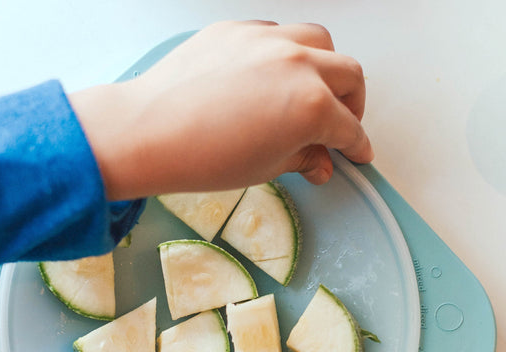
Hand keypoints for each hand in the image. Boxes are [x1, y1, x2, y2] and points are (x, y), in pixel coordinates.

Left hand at [70, 20, 372, 199]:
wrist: (148, 132)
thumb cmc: (202, 157)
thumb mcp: (264, 168)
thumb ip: (302, 159)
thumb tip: (319, 162)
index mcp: (311, 106)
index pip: (349, 128)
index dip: (357, 146)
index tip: (357, 153)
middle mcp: (297, 64)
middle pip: (349, 75)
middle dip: (353, 103)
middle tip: (340, 123)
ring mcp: (266, 40)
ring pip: (319, 42)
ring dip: (325, 67)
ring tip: (312, 90)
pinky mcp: (236, 29)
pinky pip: (276, 32)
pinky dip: (284, 52)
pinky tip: (270, 74)